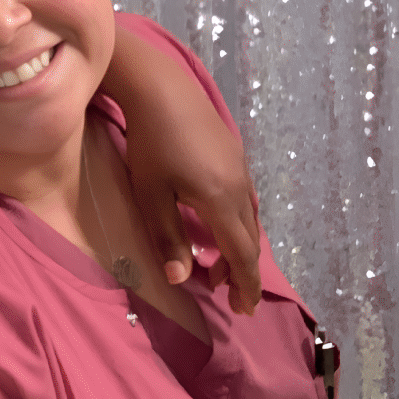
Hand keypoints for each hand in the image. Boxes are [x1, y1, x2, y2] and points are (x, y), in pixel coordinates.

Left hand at [106, 27, 262, 313]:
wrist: (161, 89)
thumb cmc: (149, 143)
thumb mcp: (151, 195)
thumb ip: (168, 237)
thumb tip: (181, 279)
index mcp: (222, 200)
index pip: (241, 253)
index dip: (245, 284)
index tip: (244, 309)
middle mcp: (240, 186)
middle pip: (248, 238)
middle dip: (241, 270)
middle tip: (230, 296)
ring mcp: (240, 168)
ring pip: (248, 218)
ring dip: (237, 246)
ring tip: (218, 267)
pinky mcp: (233, 154)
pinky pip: (244, 200)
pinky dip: (236, 223)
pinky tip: (219, 224)